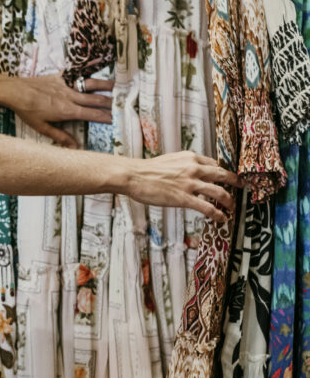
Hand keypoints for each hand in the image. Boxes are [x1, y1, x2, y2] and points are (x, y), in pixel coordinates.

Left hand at [0, 75, 112, 148]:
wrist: (14, 90)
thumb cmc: (27, 111)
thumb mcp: (42, 128)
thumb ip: (60, 137)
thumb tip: (76, 147)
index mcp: (68, 111)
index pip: (93, 115)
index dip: (106, 117)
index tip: (117, 119)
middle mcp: (70, 96)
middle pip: (96, 99)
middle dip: (111, 102)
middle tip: (124, 103)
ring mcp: (66, 84)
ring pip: (90, 85)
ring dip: (105, 85)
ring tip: (117, 86)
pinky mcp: (60, 76)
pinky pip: (77, 74)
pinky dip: (87, 74)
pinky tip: (94, 72)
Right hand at [123, 151, 237, 222]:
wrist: (133, 176)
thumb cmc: (147, 170)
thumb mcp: (169, 161)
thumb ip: (184, 166)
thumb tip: (192, 174)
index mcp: (190, 158)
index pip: (214, 164)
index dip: (224, 171)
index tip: (229, 177)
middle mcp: (194, 168)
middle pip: (224, 175)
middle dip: (236, 182)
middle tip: (243, 187)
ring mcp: (190, 184)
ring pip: (220, 192)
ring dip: (230, 201)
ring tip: (233, 207)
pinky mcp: (184, 198)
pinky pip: (208, 207)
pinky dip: (218, 214)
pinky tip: (222, 219)